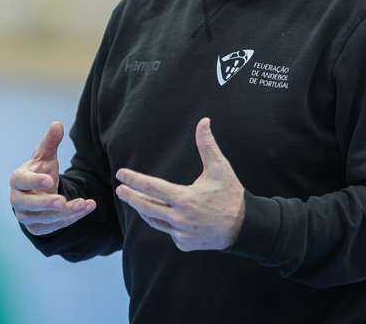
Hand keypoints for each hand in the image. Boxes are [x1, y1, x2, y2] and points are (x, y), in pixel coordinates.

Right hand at [10, 121, 95, 235]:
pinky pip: (54, 227)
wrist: (39, 194)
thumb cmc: (41, 172)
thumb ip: (50, 142)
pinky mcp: (37, 228)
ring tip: (84, 203)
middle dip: (47, 204)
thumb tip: (57, 124)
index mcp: (18, 180)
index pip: (22, 181)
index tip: (49, 179)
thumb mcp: (46, 157)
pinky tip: (85, 209)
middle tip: (63, 201)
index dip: (35, 181)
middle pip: (29, 205)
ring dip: (66, 213)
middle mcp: (18, 200)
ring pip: (45, 219)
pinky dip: (71, 219)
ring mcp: (26, 216)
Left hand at [115, 117, 245, 251]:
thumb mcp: (220, 168)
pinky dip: (165, 222)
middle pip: (146, 207)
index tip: (120, 174)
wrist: (245, 227)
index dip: (134, 180)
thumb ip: (207, 145)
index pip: (152, 188)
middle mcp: (180, 218)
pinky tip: (167, 215)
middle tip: (120, 190)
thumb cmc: (231, 194)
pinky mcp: (184, 244)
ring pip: (155, 221)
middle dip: (131, 197)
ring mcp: (181, 234)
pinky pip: (169, 231)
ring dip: (144, 210)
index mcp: (185, 198)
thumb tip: (204, 121)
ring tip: (137, 200)